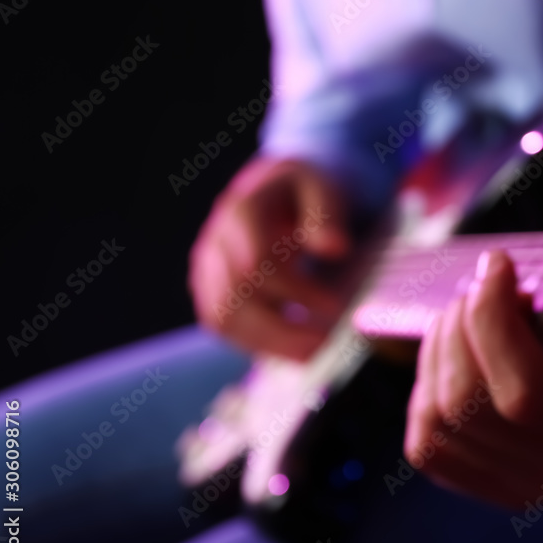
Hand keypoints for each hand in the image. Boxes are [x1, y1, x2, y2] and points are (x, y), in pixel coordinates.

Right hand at [189, 157, 352, 359]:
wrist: (276, 186)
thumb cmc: (303, 189)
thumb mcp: (322, 186)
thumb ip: (327, 214)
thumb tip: (334, 247)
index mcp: (242, 210)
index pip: (258, 262)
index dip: (297, 291)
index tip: (335, 308)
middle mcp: (216, 240)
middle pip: (236, 296)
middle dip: (280, 329)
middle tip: (324, 346)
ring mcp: (207, 266)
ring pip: (222, 318)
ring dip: (266, 344)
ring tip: (309, 355)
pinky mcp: (209, 288)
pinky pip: (221, 325)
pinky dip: (254, 343)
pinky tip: (289, 350)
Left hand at [405, 125, 542, 508]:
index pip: (527, 395)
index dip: (494, 322)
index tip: (500, 263)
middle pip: (470, 402)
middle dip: (463, 323)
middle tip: (486, 284)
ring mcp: (529, 486)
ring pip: (439, 419)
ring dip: (440, 348)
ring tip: (473, 312)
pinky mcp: (495, 487)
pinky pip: (425, 444)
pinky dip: (427, 385)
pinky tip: (462, 351)